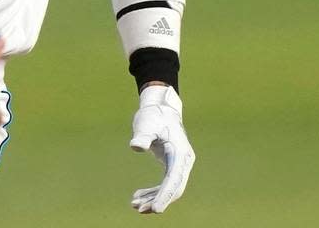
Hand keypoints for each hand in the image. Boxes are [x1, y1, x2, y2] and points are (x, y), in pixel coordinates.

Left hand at [128, 84, 194, 213]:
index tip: (156, 209)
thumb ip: (143, 135)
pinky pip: (164, 183)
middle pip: (174, 188)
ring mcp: (178, 165)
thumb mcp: (147, 123)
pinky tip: (138, 196)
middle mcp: (183, 162)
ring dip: (153, 198)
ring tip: (135, 205)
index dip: (165, 195)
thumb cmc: (154, 115)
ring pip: (168, 188)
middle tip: (140, 209)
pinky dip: (152, 191)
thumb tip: (136, 146)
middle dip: (158, 200)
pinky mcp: (171, 165)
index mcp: (180, 154)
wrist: (160, 108)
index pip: (174, 179)